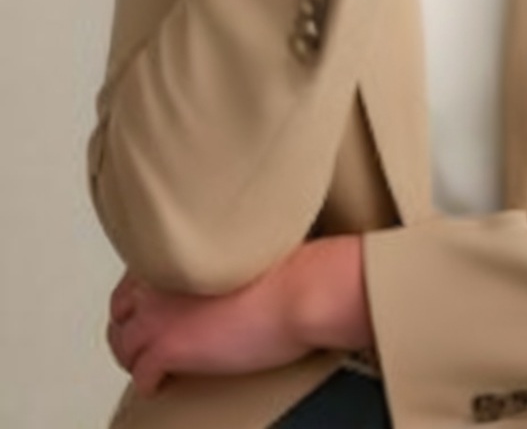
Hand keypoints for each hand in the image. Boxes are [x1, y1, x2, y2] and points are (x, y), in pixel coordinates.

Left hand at [106, 236, 372, 395]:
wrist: (298, 291)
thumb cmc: (287, 268)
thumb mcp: (241, 250)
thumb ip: (216, 259)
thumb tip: (218, 275)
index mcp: (179, 252)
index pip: (136, 278)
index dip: (140, 298)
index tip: (150, 309)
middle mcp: (160, 280)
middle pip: (120, 312)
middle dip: (129, 328)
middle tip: (144, 342)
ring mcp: (160, 315)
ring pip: (123, 345)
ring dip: (135, 357)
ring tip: (149, 366)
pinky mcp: (169, 348)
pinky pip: (143, 374)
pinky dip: (150, 382)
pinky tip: (161, 385)